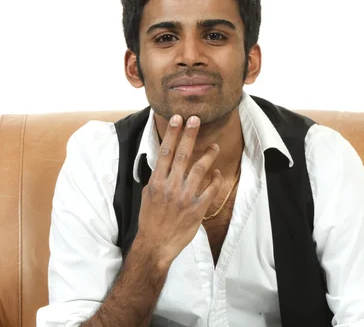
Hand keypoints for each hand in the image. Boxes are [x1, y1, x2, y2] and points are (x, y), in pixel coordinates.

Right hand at [135, 114, 222, 269]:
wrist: (156, 244)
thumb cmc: (151, 219)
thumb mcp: (147, 195)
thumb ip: (156, 178)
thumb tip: (161, 162)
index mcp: (156, 182)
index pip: (165, 152)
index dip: (172, 134)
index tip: (177, 119)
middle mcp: (170, 187)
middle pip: (182, 155)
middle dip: (189, 135)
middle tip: (196, 119)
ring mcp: (185, 197)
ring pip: (199, 169)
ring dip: (208, 155)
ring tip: (214, 146)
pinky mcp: (197, 208)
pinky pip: (210, 189)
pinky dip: (214, 179)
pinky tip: (216, 173)